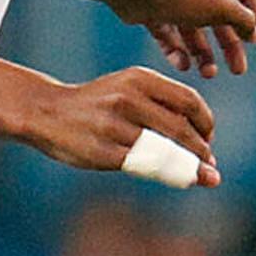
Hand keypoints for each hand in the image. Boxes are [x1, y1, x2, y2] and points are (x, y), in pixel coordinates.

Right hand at [28, 68, 219, 185]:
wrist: (47, 111)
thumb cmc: (98, 104)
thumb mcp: (129, 89)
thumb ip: (162, 106)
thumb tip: (206, 140)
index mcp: (139, 78)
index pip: (189, 101)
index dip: (206, 123)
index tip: (208, 139)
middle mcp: (128, 98)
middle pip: (181, 128)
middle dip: (201, 151)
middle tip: (208, 164)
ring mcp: (114, 126)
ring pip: (164, 151)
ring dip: (187, 167)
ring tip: (196, 176)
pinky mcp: (103, 152)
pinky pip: (143, 166)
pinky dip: (162, 174)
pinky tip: (169, 177)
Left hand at [122, 0, 255, 77]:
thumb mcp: (224, 7)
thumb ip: (244, 20)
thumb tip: (252, 32)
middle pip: (220, 18)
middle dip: (230, 46)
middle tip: (238, 70)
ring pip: (194, 30)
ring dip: (203, 54)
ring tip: (208, 74)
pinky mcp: (153, 10)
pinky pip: (170, 35)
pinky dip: (178, 51)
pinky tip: (183, 65)